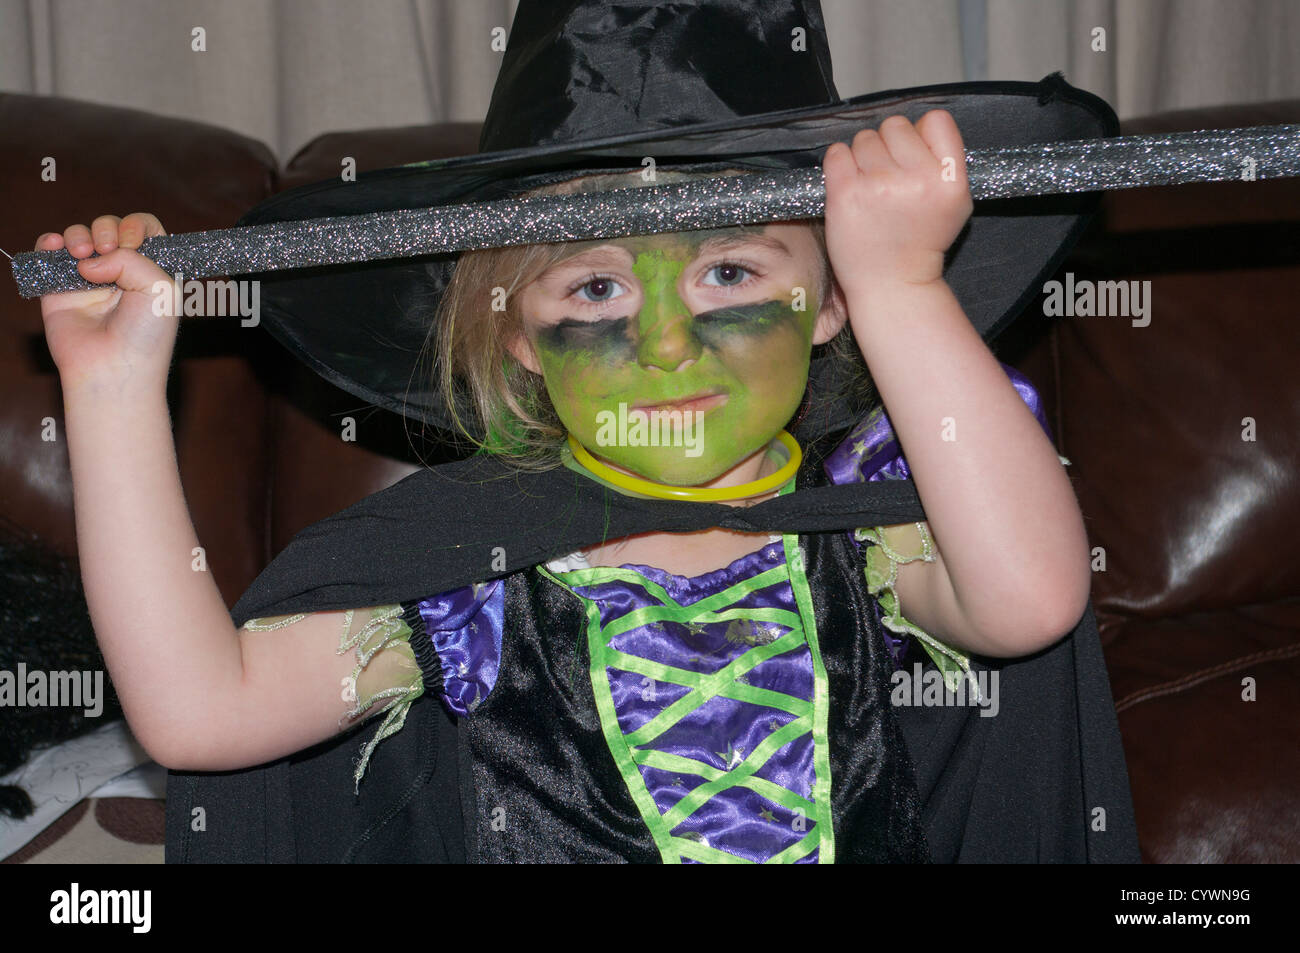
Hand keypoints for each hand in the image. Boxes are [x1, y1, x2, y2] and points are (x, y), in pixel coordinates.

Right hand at [36, 213, 176, 395]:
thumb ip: (132, 258)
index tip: (131, 242)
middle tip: (107, 248)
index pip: (145, 229)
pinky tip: (55, 246)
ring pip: (80, 236)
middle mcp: (122, 272)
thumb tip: (88, 260)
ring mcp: (90, 279)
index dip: (136, 226)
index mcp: (152, 270)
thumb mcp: (161, 289)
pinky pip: (49, 253)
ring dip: (79, 235)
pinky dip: (49, 242)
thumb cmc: (145, 336)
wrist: (112, 368)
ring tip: (82, 256)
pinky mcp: (60, 289)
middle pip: (110, 227)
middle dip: (107, 229)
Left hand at [821, 110, 972, 301]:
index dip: (920, 135)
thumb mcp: (955, 202)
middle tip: (888, 178)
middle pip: (895, 125)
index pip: (936, 120)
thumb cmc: (920, 242)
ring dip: (863, 157)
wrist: (892, 285)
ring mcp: (879, 185)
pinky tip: (850, 185)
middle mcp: (916, 179)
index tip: (913, 158)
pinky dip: (840, 162)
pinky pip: (836, 152)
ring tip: (871, 188)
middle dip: (889, 146)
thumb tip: (918, 127)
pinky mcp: (845, 195)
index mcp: (949, 179)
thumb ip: (945, 162)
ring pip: (864, 138)